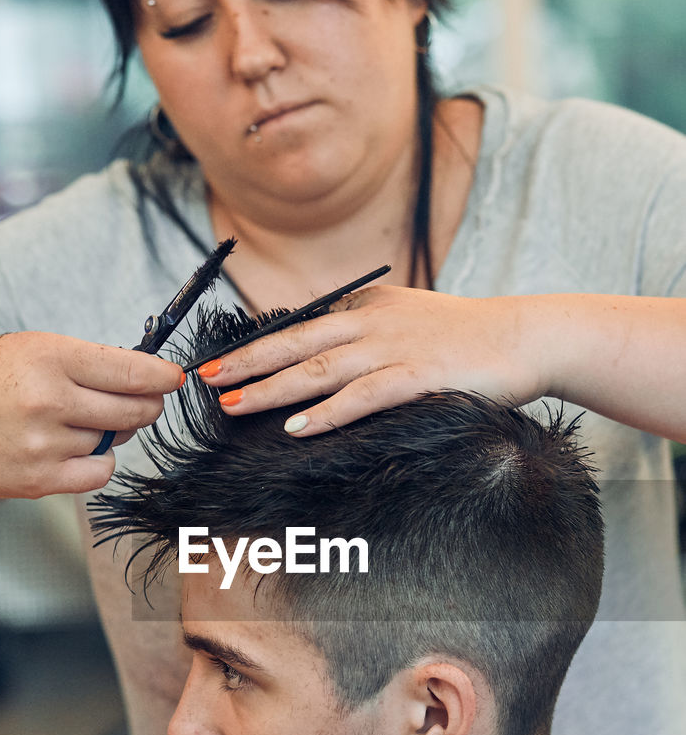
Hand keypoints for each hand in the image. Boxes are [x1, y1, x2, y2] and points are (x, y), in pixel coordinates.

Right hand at [0, 330, 183, 496]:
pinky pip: (97, 474)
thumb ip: (85, 362)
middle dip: (146, 406)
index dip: (161, 377)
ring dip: (108, 433)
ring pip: (112, 441)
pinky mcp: (38, 480)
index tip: (173, 379)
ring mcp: (43, 443)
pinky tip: (73, 450)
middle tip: (141, 403)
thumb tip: (148, 380)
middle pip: (134, 410)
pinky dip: (95, 464)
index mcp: (48, 355)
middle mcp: (47, 398)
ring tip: (72, 421)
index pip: (130, 370)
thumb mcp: (28, 349)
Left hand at [197, 287, 547, 434]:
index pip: (299, 326)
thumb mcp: (409, 323)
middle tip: (206, 381)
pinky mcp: (419, 376)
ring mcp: (394, 349)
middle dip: (247, 363)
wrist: (528, 337)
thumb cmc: (469, 338)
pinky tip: (297, 427)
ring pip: (319, 369)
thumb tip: (323, 359)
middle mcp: (373, 323)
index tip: (218, 363)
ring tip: (233, 405)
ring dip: (272, 389)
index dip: (255, 346)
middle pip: (295, 343)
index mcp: (368, 308)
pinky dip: (327, 412)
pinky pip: (363, 396)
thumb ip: (367, 334)